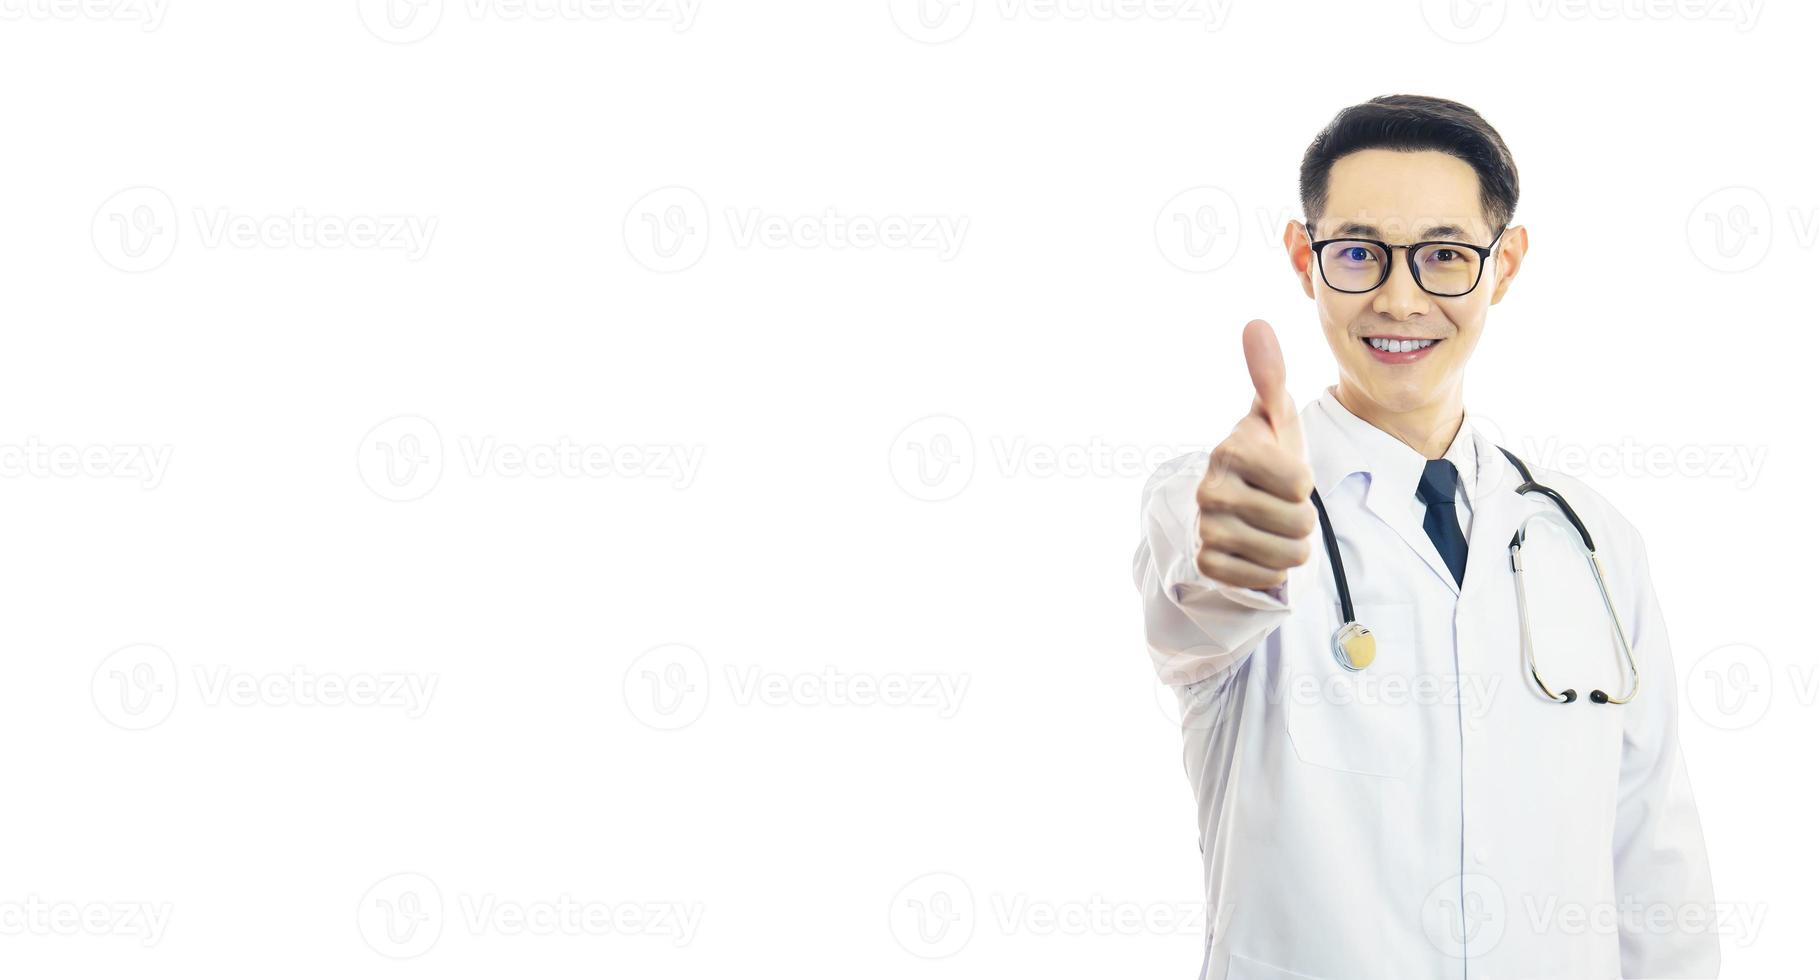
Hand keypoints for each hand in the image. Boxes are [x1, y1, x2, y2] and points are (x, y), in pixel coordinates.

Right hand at [1195, 319, 1318, 589]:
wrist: (1237, 508)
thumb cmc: (1266, 459)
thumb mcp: (1276, 418)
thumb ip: (1270, 374)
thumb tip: (1256, 324)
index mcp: (1231, 450)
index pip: (1299, 484)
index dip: (1303, 483)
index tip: (1285, 475)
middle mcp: (1210, 489)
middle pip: (1297, 523)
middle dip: (1300, 520)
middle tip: (1280, 507)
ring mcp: (1205, 528)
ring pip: (1285, 556)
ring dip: (1289, 547)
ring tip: (1271, 529)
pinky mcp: (1206, 564)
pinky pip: (1262, 579)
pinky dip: (1269, 571)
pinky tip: (1256, 552)